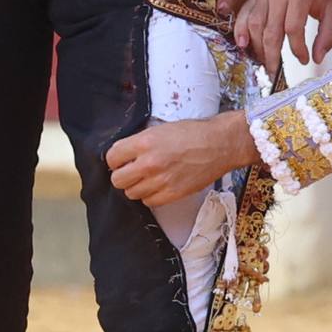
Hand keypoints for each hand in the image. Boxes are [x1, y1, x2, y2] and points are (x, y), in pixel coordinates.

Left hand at [105, 112, 256, 210]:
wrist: (220, 144)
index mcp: (144, 142)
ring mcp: (161, 181)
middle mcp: (149, 163)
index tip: (120, 161)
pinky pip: (149, 202)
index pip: (111, 158)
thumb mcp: (161, 129)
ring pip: (131, 193)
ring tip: (148, 179)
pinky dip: (150, 196)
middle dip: (122, 176)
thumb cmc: (194, 133)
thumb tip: (124, 154)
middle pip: (117, 180)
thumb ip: (140, 142)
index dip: (115, 160)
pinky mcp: (173, 194)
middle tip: (132, 171)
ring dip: (136, 187)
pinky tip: (158, 186)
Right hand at [232, 0, 331, 71]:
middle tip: (273, 72)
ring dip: (256, 47)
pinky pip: (244, 13)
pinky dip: (240, 30)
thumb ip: (328, 34)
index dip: (297, 49)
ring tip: (262, 62)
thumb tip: (316, 58)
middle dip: (271, 55)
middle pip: (270, 30)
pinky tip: (243, 44)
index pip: (293, 29)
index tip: (303, 59)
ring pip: (254, 24)